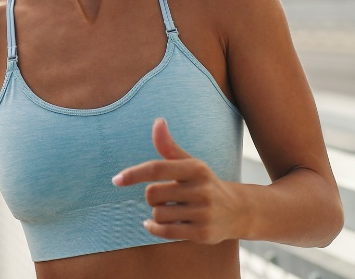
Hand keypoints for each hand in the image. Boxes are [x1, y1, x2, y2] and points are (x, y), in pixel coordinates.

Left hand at [112, 118, 247, 243]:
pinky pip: (165, 231)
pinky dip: (154, 228)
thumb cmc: (205, 183)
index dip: (134, 173)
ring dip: (157, 214)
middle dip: (152, 197)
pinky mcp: (202, 233)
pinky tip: (152, 225)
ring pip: (158, 214)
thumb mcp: (190, 164)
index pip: (157, 168)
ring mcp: (203, 212)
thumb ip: (169, 146)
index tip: (116, 180)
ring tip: (172, 210)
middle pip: (152, 194)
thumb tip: (158, 121)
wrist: (238, 210)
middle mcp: (201, 189)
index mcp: (196, 168)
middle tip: (165, 197)